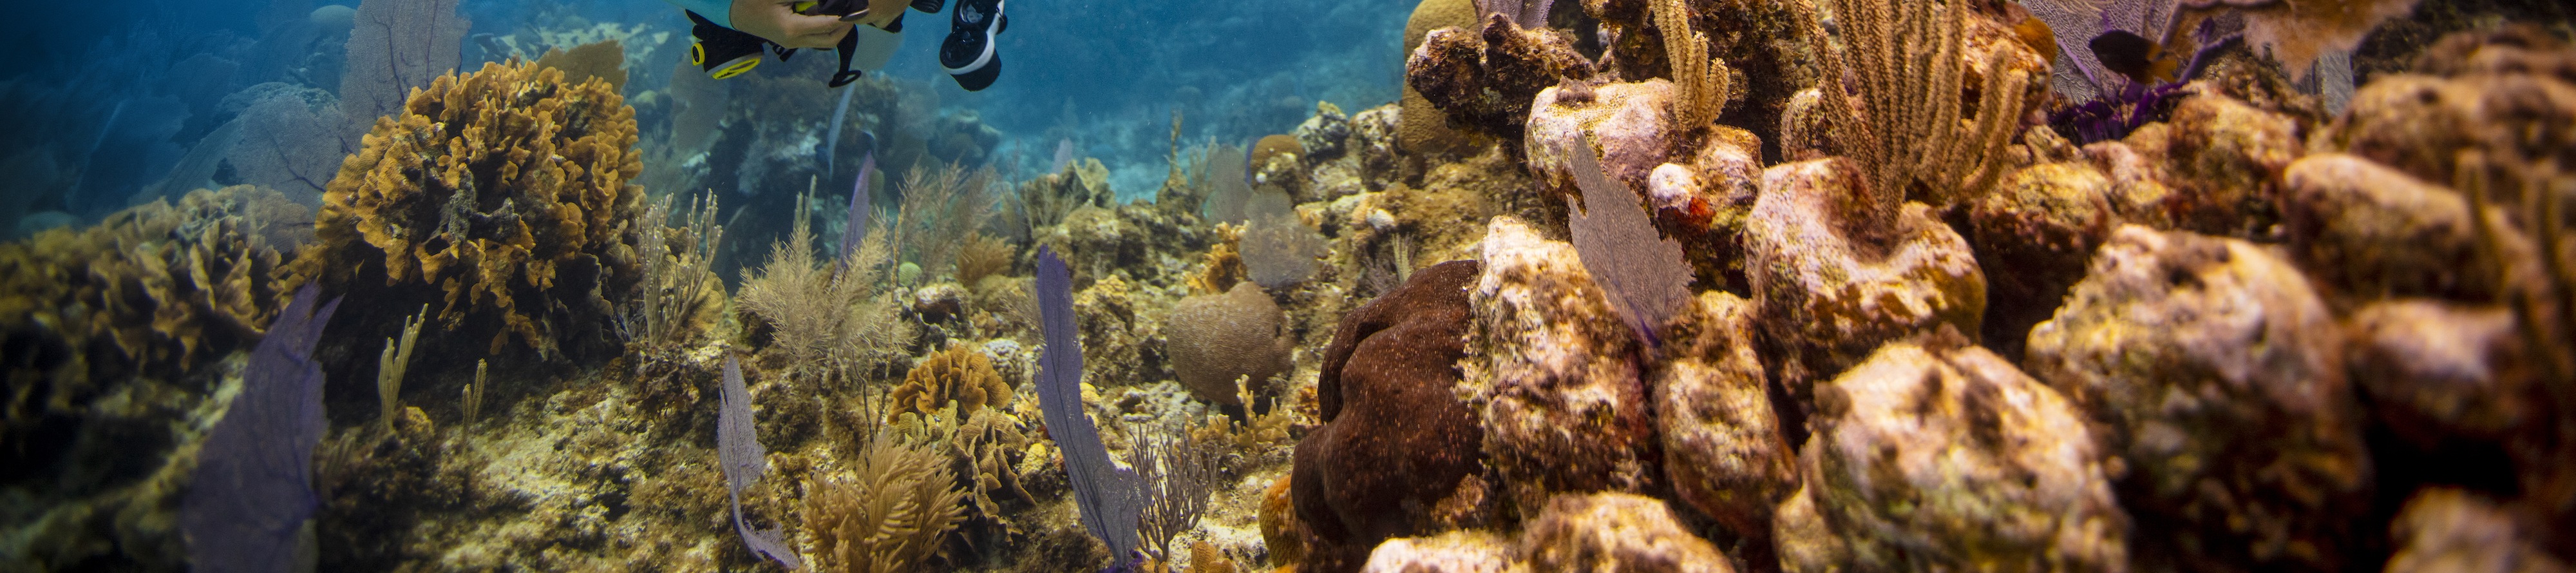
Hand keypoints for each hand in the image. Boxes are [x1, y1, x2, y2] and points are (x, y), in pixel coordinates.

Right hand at [730, 0, 851, 49]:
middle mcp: (795, 41)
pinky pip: (815, 39)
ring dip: (837, 29)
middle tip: (855, 12)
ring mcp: (793, 43)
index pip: (828, 24)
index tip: (855, 7)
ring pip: (824, 41)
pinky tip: (829, 14)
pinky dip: (825, 29)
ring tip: (844, 13)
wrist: (737, 14)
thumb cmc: (754, 1)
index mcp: (793, 29)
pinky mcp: (791, 42)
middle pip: (831, 40)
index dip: (844, 16)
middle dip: (846, 27)